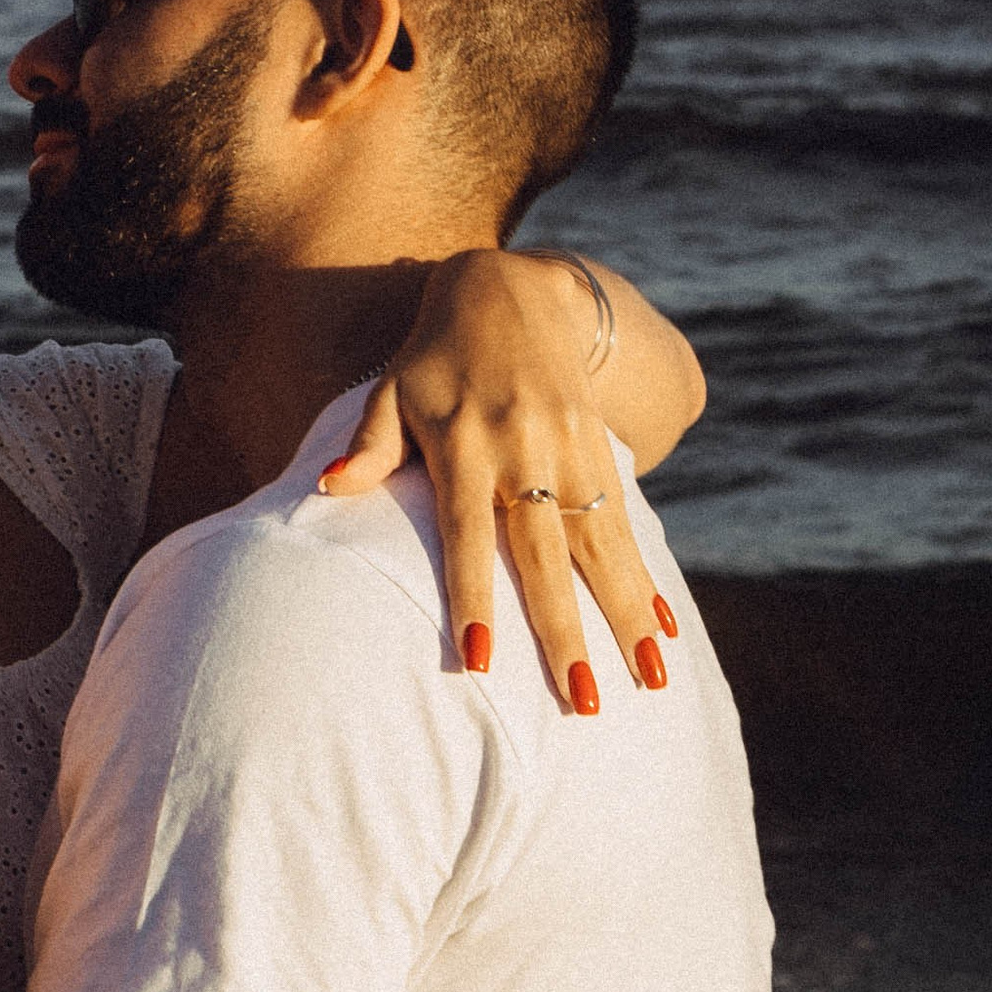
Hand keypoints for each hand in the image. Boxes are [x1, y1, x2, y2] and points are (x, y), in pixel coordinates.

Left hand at [322, 251, 675, 709]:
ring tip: (649, 679)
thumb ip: (369, 446)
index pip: (466, 532)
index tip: (479, 658)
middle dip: (564, 631)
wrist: (515, 292)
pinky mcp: (601, 449)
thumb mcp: (392, 390)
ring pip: (599, 546)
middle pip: (544, 555)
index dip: (473, 594)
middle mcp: (523, 451)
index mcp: (464, 444)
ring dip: (625, 616)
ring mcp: (570, 451)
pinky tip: (661, 629)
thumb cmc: (435, 359)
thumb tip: (329, 487)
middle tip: (581, 700)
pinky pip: (625, 524)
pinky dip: (644, 577)